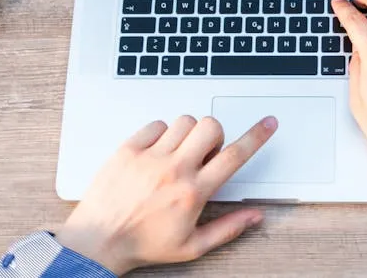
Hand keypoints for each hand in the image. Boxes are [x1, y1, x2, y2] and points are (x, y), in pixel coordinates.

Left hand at [55, 115, 277, 273]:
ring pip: (184, 121)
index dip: (257, 136)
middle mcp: (173, 170)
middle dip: (215, 135)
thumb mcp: (192, 246)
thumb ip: (228, 228)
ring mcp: (149, 157)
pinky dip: (162, 133)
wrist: (99, 241)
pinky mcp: (128, 150)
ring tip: (179, 153)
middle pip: (210, 127)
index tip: (268, 124)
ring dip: (189, 133)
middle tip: (205, 152)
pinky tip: (157, 151)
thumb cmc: (143, 244)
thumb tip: (255, 216)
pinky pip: (155, 124)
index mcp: (193, 193)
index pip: (234, 156)